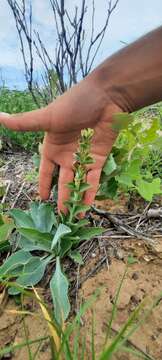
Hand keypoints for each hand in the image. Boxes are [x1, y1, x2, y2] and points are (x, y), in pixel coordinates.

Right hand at [0, 77, 120, 211]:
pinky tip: (86, 207)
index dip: (43, 183)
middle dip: (60, 197)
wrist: (106, 97)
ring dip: (74, 199)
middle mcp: (68, 154)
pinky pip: (93, 179)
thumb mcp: (47, 117)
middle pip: (62, 180)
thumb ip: (25, 123)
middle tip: (58, 215)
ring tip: (72, 217)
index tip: (42, 198)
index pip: (46, 169)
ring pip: (77, 182)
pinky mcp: (98, 158)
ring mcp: (84, 157)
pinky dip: (90, 192)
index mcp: (53, 145)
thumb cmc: (74, 104)